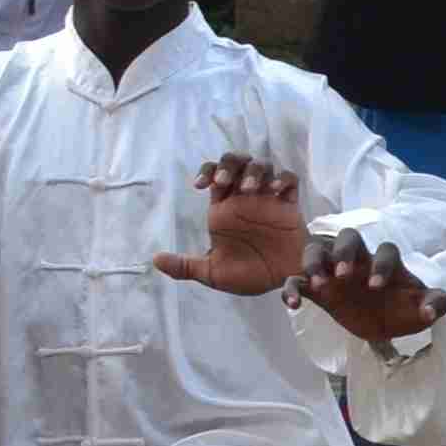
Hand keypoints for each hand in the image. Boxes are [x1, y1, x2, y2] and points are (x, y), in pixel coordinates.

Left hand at [154, 154, 306, 294]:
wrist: (281, 284)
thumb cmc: (248, 275)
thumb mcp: (213, 273)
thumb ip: (186, 266)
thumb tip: (155, 259)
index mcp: (224, 208)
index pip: (213, 175)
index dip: (207, 172)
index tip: (201, 185)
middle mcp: (245, 198)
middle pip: (236, 162)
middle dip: (229, 165)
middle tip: (224, 182)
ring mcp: (268, 199)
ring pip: (262, 166)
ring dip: (254, 171)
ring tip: (250, 189)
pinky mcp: (290, 204)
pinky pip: (289, 180)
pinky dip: (282, 179)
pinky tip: (275, 191)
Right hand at [293, 238, 445, 343]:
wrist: (384, 323)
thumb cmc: (403, 308)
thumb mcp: (422, 309)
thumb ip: (435, 304)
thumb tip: (430, 310)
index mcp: (387, 262)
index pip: (386, 250)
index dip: (381, 264)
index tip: (376, 286)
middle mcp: (359, 261)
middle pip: (349, 237)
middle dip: (344, 252)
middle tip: (343, 275)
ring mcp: (334, 272)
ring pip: (317, 251)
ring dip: (314, 263)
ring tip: (316, 284)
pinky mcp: (317, 290)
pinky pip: (297, 280)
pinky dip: (291, 287)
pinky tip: (293, 305)